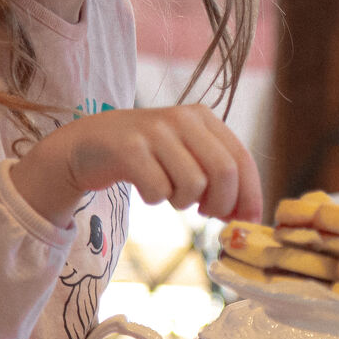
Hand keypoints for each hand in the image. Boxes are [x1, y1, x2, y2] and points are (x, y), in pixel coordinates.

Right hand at [9, 105, 261, 226]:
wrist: (88, 145)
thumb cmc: (146, 156)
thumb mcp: (186, 155)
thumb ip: (216, 177)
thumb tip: (247, 216)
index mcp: (202, 116)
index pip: (241, 158)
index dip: (250, 194)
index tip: (247, 221)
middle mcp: (181, 117)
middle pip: (223, 172)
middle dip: (220, 204)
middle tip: (206, 214)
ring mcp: (154, 131)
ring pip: (193, 185)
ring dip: (182, 202)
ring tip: (169, 193)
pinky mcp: (128, 148)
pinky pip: (159, 190)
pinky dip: (155, 198)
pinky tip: (146, 188)